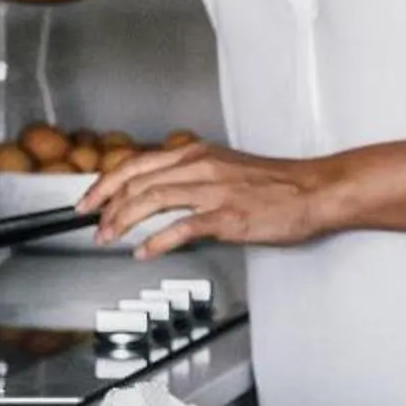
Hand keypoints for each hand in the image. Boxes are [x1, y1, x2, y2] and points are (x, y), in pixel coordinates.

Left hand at [80, 138, 340, 256]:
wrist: (316, 190)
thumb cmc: (279, 184)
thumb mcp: (228, 168)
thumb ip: (194, 177)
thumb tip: (164, 195)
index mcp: (198, 153)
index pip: (137, 163)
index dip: (105, 183)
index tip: (88, 200)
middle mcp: (201, 167)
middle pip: (137, 181)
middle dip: (106, 206)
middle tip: (92, 226)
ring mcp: (214, 191)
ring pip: (151, 200)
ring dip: (122, 222)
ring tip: (109, 239)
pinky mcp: (228, 216)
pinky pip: (181, 228)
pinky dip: (155, 240)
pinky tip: (143, 252)